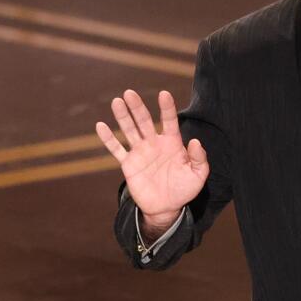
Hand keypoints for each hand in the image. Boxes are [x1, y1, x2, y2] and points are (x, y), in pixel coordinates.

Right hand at [94, 88, 208, 228]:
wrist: (166, 208)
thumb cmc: (183, 189)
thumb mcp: (197, 176)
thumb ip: (200, 159)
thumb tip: (196, 142)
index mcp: (172, 142)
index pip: (169, 121)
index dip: (167, 108)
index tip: (164, 94)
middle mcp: (154, 143)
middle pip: (144, 121)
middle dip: (137, 107)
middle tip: (130, 93)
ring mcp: (140, 152)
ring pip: (129, 130)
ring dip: (123, 117)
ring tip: (117, 102)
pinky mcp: (128, 164)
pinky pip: (117, 149)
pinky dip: (108, 139)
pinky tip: (100, 126)